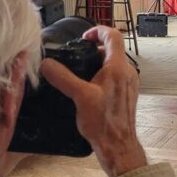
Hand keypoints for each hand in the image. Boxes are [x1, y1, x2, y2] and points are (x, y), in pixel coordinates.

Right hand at [41, 26, 146, 176]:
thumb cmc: (103, 123)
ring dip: (99, 62)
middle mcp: (127, 73)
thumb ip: (62, 77)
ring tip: (81, 71)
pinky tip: (90, 88)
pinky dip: (104, 75)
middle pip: (113, 49)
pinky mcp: (127, 95)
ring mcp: (129, 84)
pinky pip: (116, 77)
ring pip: (115, 64)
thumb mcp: (79, 97)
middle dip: (95, 48)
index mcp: (118, 68)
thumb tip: (46, 64)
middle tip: (79, 54)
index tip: (84, 37)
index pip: (113, 36)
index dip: (98, 30)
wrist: (118, 146)